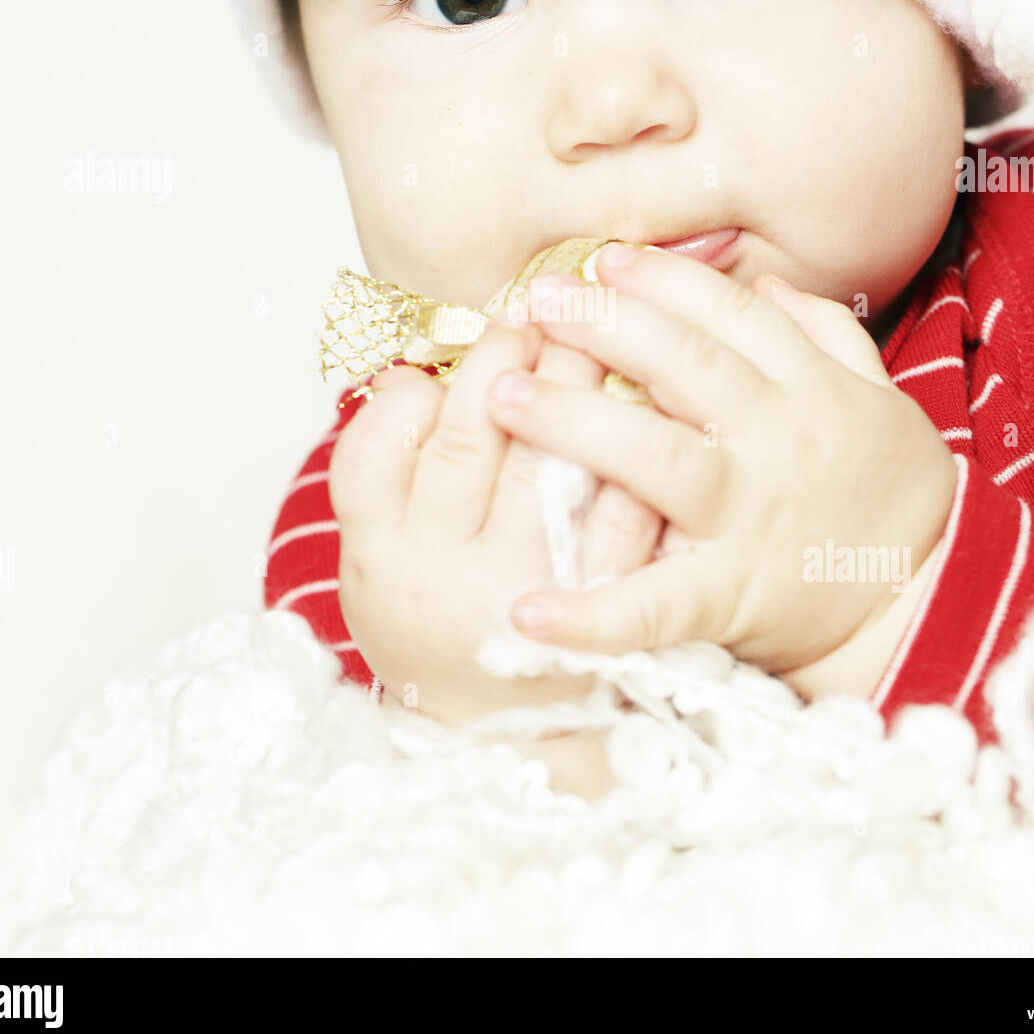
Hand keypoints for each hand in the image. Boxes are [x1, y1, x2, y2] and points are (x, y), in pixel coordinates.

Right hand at [327, 313, 664, 729]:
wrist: (512, 733)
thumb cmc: (434, 622)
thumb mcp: (373, 557)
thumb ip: (375, 466)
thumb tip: (405, 372)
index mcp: (388, 554)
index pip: (393, 445)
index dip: (436, 377)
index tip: (478, 325)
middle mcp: (457, 576)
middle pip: (478, 442)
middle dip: (512, 356)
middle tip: (545, 301)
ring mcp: (540, 592)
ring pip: (560, 468)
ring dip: (583, 384)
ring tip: (605, 320)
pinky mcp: (614, 607)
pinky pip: (632, 514)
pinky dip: (647, 447)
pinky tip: (661, 391)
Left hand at [483, 244, 957, 691]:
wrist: (930, 601)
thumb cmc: (895, 495)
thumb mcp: (880, 399)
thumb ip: (825, 336)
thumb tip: (769, 284)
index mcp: (808, 388)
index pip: (730, 314)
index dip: (663, 280)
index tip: (605, 260)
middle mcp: (775, 440)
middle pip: (683, 363)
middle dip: (605, 323)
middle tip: (538, 301)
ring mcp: (748, 516)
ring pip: (654, 456)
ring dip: (573, 421)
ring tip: (503, 394)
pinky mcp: (730, 596)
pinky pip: (655, 604)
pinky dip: (592, 614)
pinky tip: (527, 610)